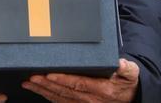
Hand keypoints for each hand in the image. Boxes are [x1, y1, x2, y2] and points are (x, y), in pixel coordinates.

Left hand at [23, 58, 139, 102]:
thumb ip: (127, 68)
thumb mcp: (131, 74)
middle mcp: (91, 100)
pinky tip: (36, 90)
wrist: (130, 98)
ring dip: (43, 91)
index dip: (63, 80)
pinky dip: (46, 96)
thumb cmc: (126, 83)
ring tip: (28, 83)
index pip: (79, 84)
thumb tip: (120, 62)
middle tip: (32, 76)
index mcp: (102, 90)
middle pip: (65, 92)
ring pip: (59, 98)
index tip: (49, 74)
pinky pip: (60, 102)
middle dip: (47, 84)